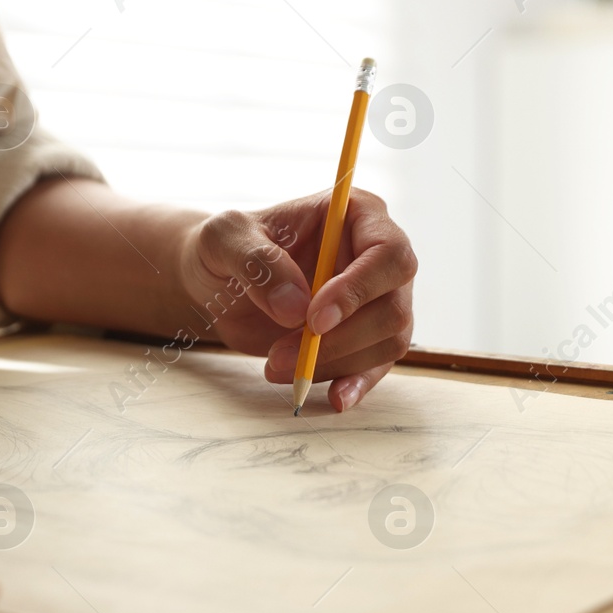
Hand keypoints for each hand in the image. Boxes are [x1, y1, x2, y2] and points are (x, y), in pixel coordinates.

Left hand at [177, 189, 417, 410]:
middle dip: (340, 339)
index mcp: (357, 214)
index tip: (314, 319)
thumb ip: (257, 262)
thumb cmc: (228, 246)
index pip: (388, 253)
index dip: (359, 289)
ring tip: (275, 365)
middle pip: (393, 306)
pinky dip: (355, 384)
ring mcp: (375, 298)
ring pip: (387, 340)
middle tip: (280, 354)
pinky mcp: (364, 336)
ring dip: (334, 362)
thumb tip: (296, 308)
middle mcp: (377, 256)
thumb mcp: (224, 239)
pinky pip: (376, 365)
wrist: (219, 280)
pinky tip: (333, 398)